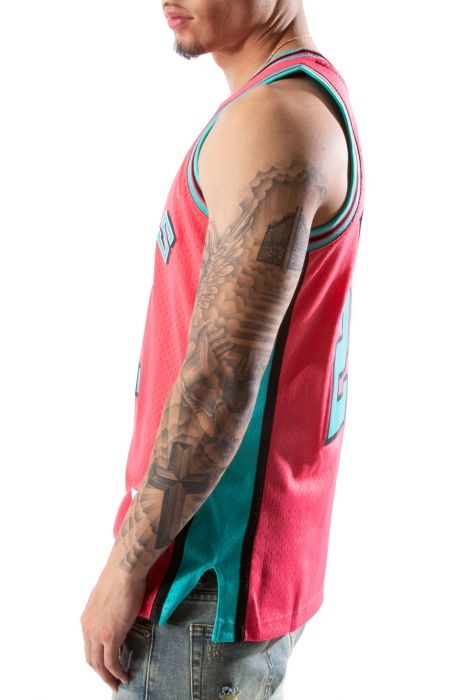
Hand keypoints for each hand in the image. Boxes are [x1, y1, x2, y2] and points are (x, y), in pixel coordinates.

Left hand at [80, 559, 146, 691]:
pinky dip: (117, 672)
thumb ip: (108, 611)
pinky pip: (112, 662)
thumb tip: (117, 615)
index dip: (96, 659)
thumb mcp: (107, 597)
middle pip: (91, 658)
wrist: (124, 571)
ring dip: (108, 677)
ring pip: (99, 664)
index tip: (105, 666)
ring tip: (117, 683)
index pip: (88, 646)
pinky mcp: (110, 636)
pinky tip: (124, 676)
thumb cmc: (120, 577)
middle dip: (100, 673)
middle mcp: (88, 628)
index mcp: (87, 619)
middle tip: (110, 680)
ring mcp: (98, 633)